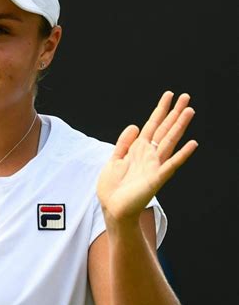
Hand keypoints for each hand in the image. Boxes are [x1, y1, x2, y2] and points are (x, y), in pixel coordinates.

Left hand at [97, 91, 197, 224]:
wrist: (112, 209)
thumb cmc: (113, 188)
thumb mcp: (114, 160)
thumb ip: (124, 143)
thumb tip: (135, 125)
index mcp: (138, 150)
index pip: (152, 125)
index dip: (160, 110)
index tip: (169, 95)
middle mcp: (149, 155)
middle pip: (164, 129)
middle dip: (174, 113)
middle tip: (186, 96)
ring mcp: (154, 166)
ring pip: (170, 141)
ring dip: (180, 126)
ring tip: (190, 111)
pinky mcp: (156, 179)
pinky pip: (171, 164)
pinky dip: (182, 155)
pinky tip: (193, 144)